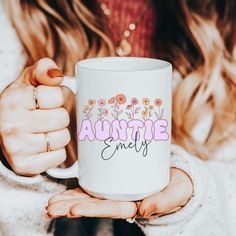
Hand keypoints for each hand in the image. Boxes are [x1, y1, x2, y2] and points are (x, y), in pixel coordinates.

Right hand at [0, 58, 69, 175]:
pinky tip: (44, 145)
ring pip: (63, 138)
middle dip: (59, 116)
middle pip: (62, 118)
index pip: (58, 95)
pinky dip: (57, 151)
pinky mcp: (25, 166)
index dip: (58, 97)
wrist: (4, 131)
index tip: (47, 101)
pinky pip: (59, 156)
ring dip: (59, 134)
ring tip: (45, 131)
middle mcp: (12, 124)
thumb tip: (57, 75)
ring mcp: (17, 147)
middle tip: (47, 117)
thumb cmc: (22, 104)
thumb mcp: (28, 82)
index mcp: (14, 100)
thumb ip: (43, 71)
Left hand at [46, 168, 192, 218]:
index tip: (72, 210)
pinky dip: (81, 185)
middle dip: (72, 207)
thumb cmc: (178, 187)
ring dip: (70, 199)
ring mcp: (118, 189)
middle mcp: (123, 199)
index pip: (111, 209)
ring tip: (51, 203)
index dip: (92, 209)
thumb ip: (164, 202)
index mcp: (136, 204)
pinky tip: (67, 187)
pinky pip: (97, 183)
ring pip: (92, 195)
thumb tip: (145, 209)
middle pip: (96, 204)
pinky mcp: (116, 179)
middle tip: (51, 208)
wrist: (177, 177)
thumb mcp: (176, 194)